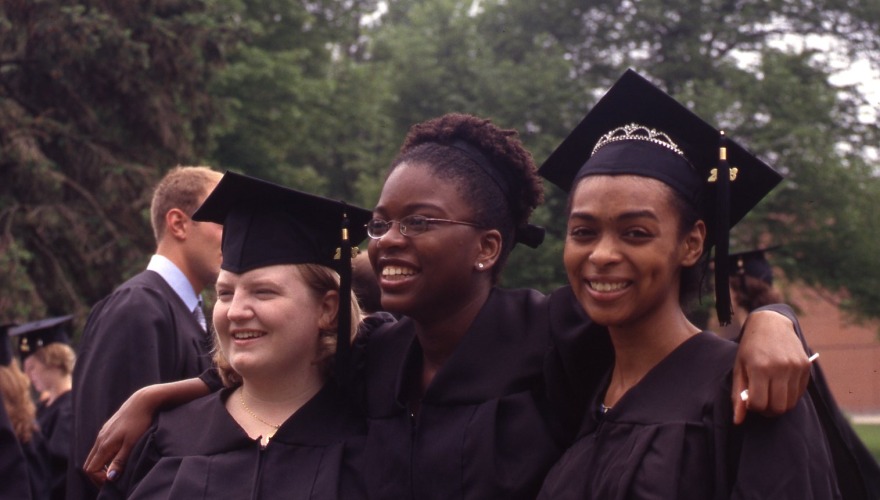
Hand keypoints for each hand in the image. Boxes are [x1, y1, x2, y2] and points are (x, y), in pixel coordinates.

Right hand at [83, 387, 156, 484]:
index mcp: (104, 445)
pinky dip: (104, 457)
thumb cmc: (140, 422)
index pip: (90, 470)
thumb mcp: (132, 443)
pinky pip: (100, 447)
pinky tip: (116, 457)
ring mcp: (103, 433)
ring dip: (101, 466)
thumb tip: (110, 477)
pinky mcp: (108, 428)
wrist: (142, 401)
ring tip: (115, 470)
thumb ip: (120, 461)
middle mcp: (100, 439)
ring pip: (94, 455)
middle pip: (89, 464)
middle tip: (112, 481)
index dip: (99, 480)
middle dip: (97, 476)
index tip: (113, 482)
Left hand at [731, 310, 810, 424]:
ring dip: (779, 404)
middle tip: (761, 401)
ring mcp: (795, 367)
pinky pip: (800, 393)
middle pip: (777, 408)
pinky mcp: (806, 366)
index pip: (759, 404)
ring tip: (770, 393)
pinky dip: (790, 395)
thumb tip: (737, 422)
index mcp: (759, 368)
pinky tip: (780, 384)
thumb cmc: (750, 348)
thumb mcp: (739, 368)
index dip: (753, 407)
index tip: (749, 400)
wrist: (770, 323)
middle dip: (767, 410)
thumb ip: (738, 396)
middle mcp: (780, 368)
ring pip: (790, 403)